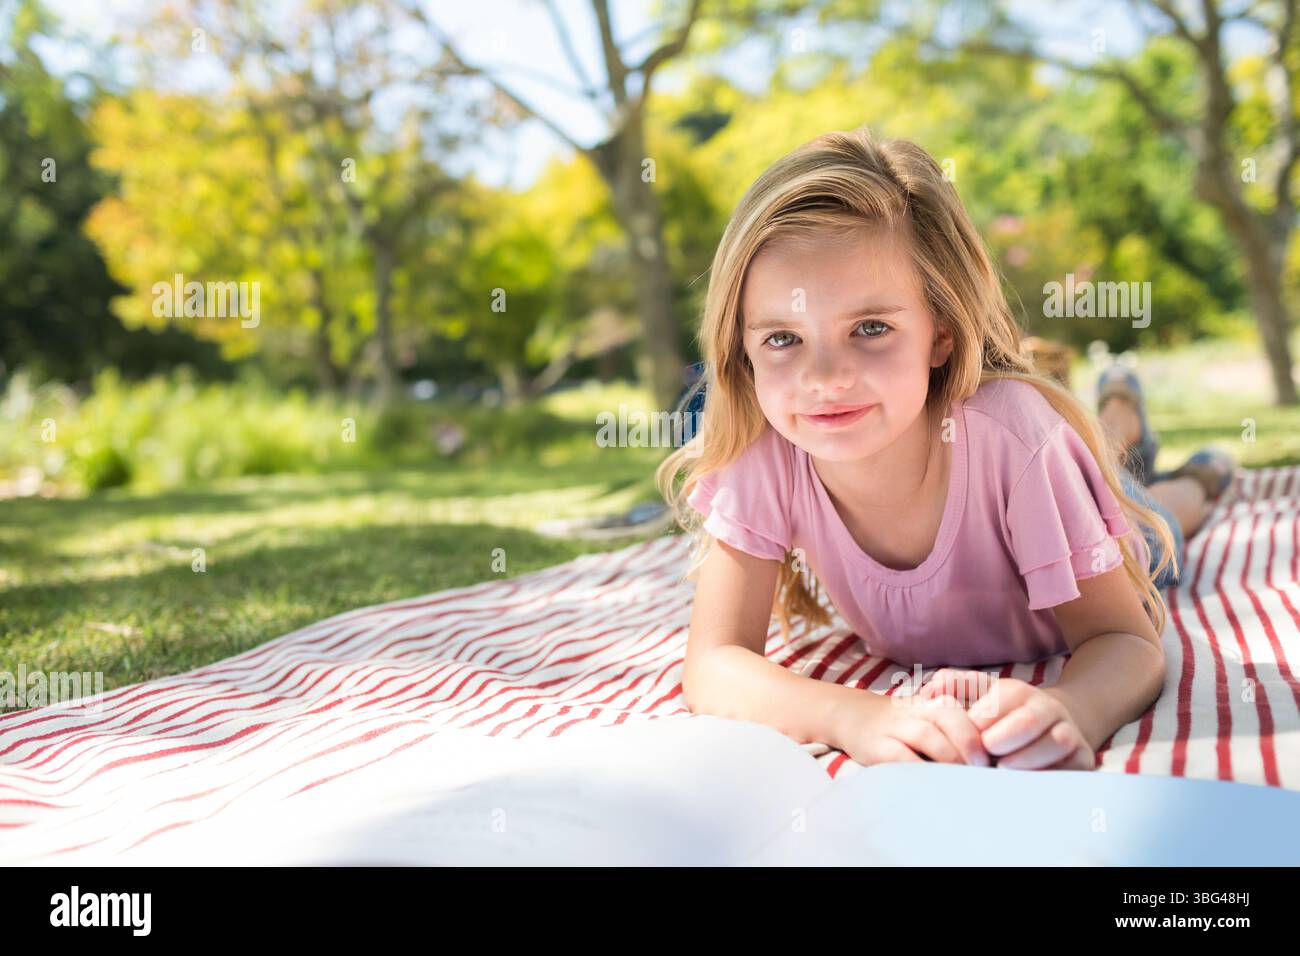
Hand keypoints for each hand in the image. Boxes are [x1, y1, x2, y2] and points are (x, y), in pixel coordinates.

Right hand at [837, 689, 991, 767]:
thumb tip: (995, 764)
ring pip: (929, 735)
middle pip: (950, 717)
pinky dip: (919, 771)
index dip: (985, 731)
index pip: (966, 711)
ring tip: (965, 780)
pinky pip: (901, 757)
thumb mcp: (929, 718)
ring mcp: (896, 726)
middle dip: (970, 742)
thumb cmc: (902, 725)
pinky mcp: (878, 746)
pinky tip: (932, 786)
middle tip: (985, 768)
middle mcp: (918, 710)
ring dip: (950, 758)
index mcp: (935, 703)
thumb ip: (958, 733)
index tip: (1000, 755)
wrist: (852, 715)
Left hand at [919, 669, 1095, 770]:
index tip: (965, 739)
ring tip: (1004, 771)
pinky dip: (1050, 776)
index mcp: (1017, 692)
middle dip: (1004, 740)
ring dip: (1027, 760)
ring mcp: (1069, 732)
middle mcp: (1047, 708)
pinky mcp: (1084, 758)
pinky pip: (1073, 767)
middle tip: (984, 759)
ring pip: (1057, 742)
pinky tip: (1026, 785)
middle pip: (1029, 720)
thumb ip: (952, 687)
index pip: (998, 702)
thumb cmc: (1002, 717)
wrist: (1051, 727)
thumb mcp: (978, 697)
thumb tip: (929, 689)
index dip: (979, 723)